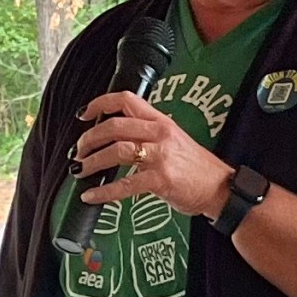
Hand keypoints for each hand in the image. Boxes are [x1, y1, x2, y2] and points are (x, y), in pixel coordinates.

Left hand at [72, 91, 230, 219]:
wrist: (219, 187)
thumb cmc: (194, 165)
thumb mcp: (173, 139)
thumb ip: (147, 133)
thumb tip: (113, 136)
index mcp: (161, 121)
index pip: (127, 100)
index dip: (100, 103)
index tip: (83, 114)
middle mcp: (160, 134)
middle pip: (115, 126)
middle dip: (89, 138)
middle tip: (78, 151)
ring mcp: (161, 156)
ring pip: (117, 151)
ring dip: (92, 162)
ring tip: (80, 170)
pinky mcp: (161, 180)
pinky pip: (125, 184)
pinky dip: (104, 192)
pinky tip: (91, 196)